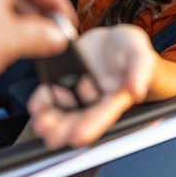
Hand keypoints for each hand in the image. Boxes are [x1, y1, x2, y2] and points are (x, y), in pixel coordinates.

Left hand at [28, 24, 156, 148]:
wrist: (111, 40)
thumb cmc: (129, 49)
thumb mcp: (138, 52)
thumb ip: (139, 70)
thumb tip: (137, 90)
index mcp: (116, 96)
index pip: (103, 114)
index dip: (91, 125)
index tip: (77, 136)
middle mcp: (95, 98)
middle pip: (80, 118)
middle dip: (65, 128)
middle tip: (52, 136)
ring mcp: (78, 91)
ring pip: (64, 110)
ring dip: (52, 120)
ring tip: (40, 125)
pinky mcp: (64, 80)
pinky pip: (51, 94)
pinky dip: (43, 101)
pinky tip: (36, 106)